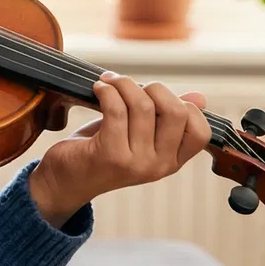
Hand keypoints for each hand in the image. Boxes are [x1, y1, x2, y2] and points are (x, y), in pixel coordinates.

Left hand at [29, 72, 209, 227]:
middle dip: (154, 88)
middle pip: (176, 112)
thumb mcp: (139, 135)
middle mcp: (159, 166)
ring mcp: (136, 163)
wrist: (64, 182)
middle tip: (130, 86)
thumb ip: (167, 118)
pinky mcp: (110, 155)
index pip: (200, 132)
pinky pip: (116, 110)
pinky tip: (98, 89)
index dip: (184, 105)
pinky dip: (107, 91)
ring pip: (143, 106)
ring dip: (123, 85)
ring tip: (108, 83)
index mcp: (172, 162)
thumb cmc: (102, 152)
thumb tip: (200, 98)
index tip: (156, 97)